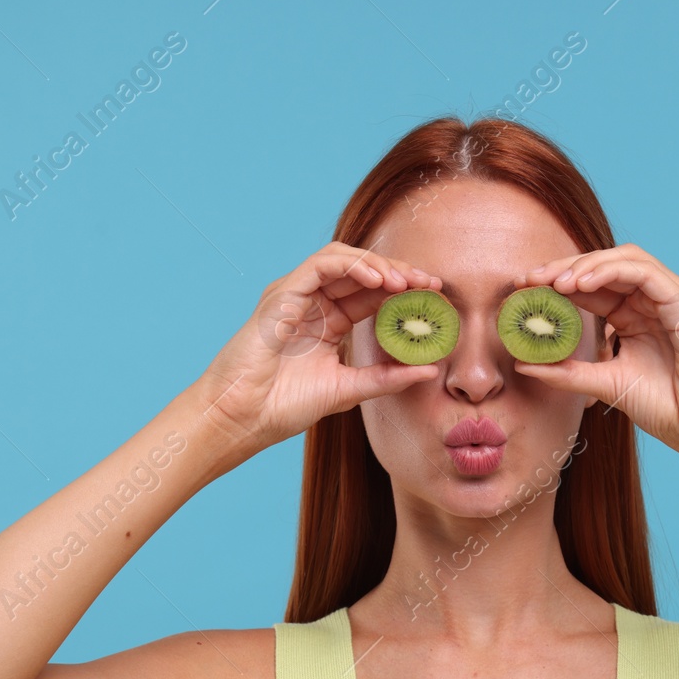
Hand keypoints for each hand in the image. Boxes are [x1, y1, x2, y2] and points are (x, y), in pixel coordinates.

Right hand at [188, 242, 443, 455]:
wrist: (244, 418)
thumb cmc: (285, 406)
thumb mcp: (350, 389)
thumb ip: (387, 377)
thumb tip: (430, 370)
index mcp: (328, 322)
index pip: (371, 295)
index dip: (404, 291)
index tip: (435, 298)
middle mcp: (312, 302)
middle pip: (362, 273)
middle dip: (399, 273)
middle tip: (430, 283)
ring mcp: (296, 295)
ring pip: (343, 260)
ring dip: (379, 266)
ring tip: (407, 281)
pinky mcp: (282, 293)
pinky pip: (320, 265)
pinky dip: (352, 266)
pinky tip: (378, 280)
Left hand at [517, 244, 678, 474]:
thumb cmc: (666, 407)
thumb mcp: (604, 383)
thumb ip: (567, 373)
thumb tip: (522, 363)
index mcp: (633, 316)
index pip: (592, 286)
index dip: (556, 283)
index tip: (523, 290)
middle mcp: (651, 300)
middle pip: (604, 266)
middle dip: (564, 268)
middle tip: (529, 279)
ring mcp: (670, 297)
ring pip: (624, 259)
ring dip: (586, 265)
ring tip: (555, 281)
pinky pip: (644, 272)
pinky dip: (612, 270)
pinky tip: (583, 282)